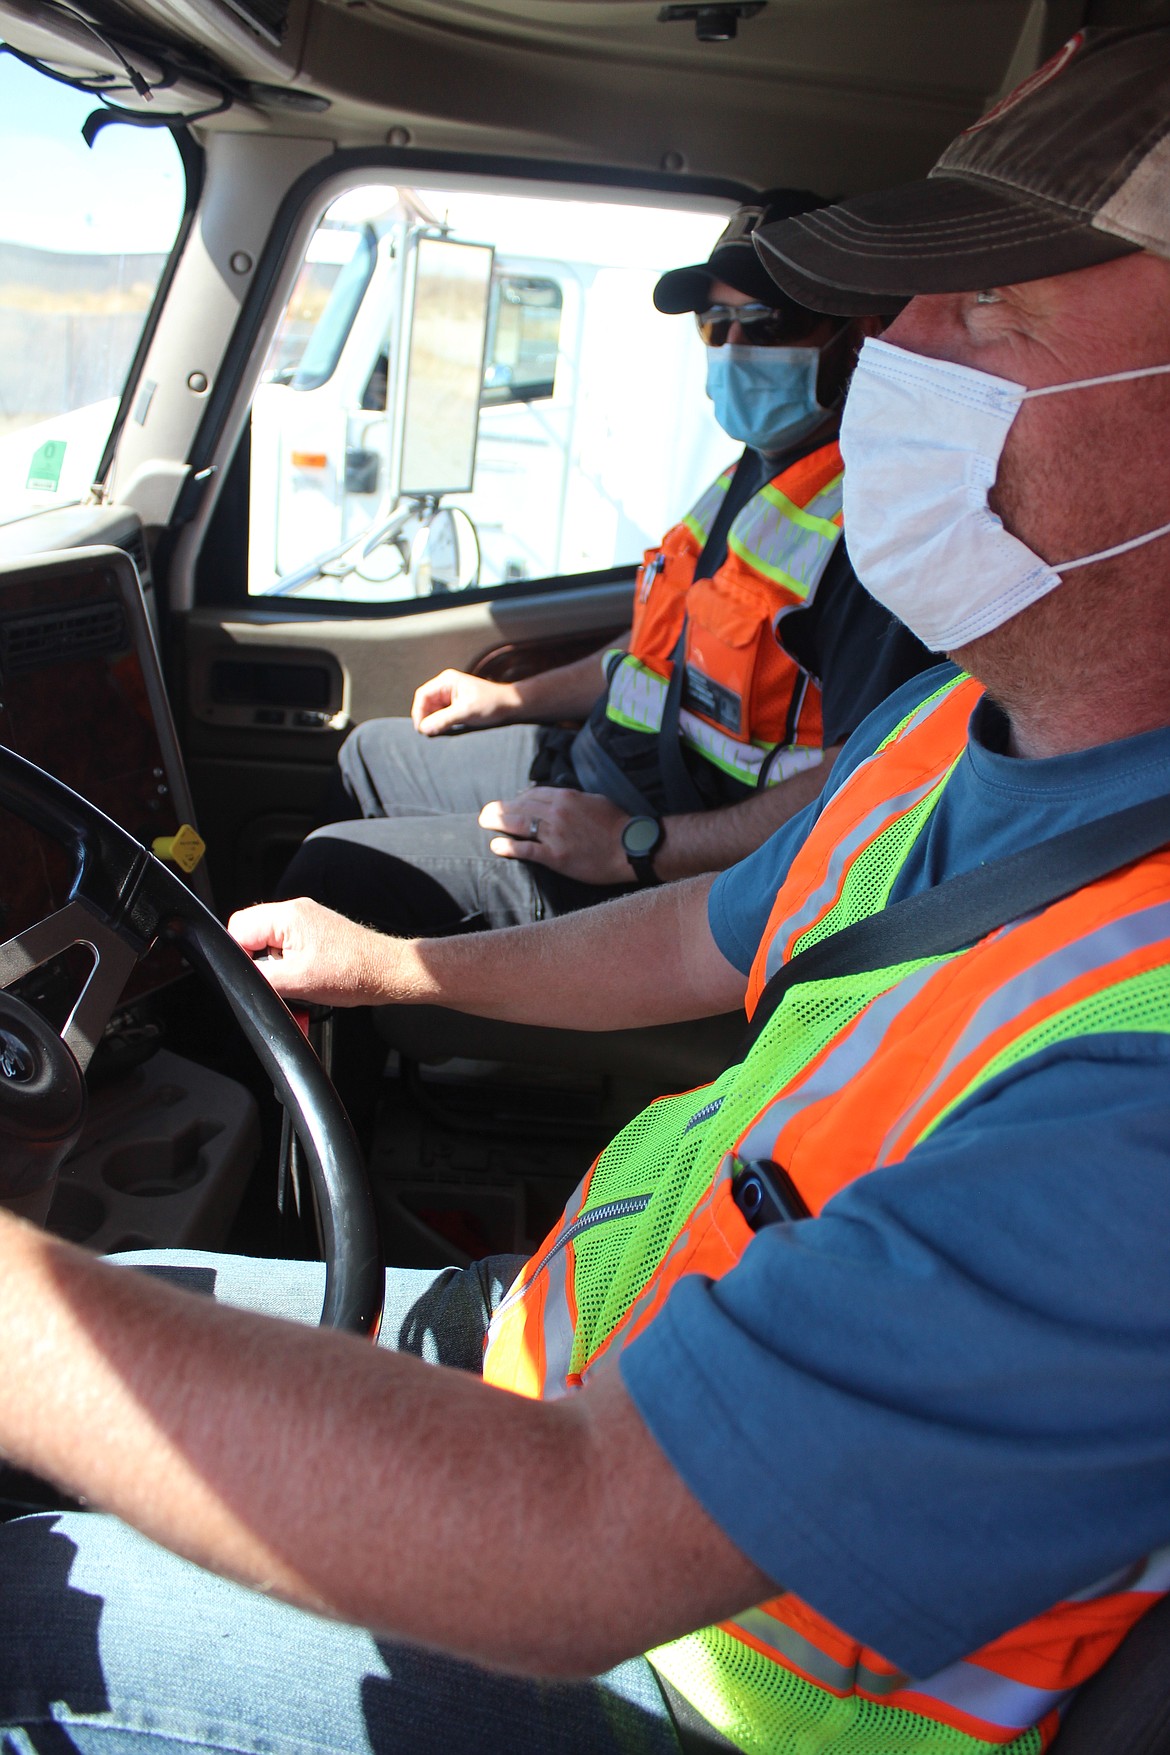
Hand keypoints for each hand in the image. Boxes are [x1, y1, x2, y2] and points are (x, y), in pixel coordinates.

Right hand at [227, 898, 393, 1006]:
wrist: (389, 972)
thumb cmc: (353, 973)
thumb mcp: (296, 981)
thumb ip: (260, 975)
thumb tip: (240, 976)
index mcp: (287, 915)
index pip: (238, 927)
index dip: (239, 956)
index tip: (252, 977)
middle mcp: (296, 911)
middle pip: (253, 934)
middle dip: (258, 963)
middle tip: (276, 983)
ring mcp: (307, 920)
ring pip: (271, 943)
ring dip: (276, 968)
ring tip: (296, 984)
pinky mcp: (317, 932)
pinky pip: (289, 947)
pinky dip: (291, 967)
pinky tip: (305, 982)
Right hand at [410, 669, 520, 735]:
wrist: (511, 705)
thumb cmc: (492, 704)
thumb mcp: (466, 712)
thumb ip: (444, 719)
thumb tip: (424, 728)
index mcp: (446, 681)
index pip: (422, 695)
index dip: (418, 712)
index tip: (421, 728)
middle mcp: (446, 686)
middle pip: (426, 703)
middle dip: (425, 718)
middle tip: (428, 734)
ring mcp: (450, 696)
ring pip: (432, 710)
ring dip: (433, 722)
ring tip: (437, 733)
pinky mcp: (456, 706)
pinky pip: (441, 715)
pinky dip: (440, 724)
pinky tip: (444, 731)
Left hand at [479, 787, 635, 885]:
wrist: (630, 848)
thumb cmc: (616, 824)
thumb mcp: (594, 800)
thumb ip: (573, 798)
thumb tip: (558, 797)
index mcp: (566, 797)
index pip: (532, 794)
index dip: (518, 798)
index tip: (511, 804)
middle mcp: (556, 812)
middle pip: (520, 807)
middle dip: (499, 809)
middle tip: (485, 813)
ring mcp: (554, 834)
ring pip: (518, 824)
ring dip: (497, 823)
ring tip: (484, 823)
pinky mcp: (555, 856)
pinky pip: (525, 849)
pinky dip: (507, 846)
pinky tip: (495, 846)